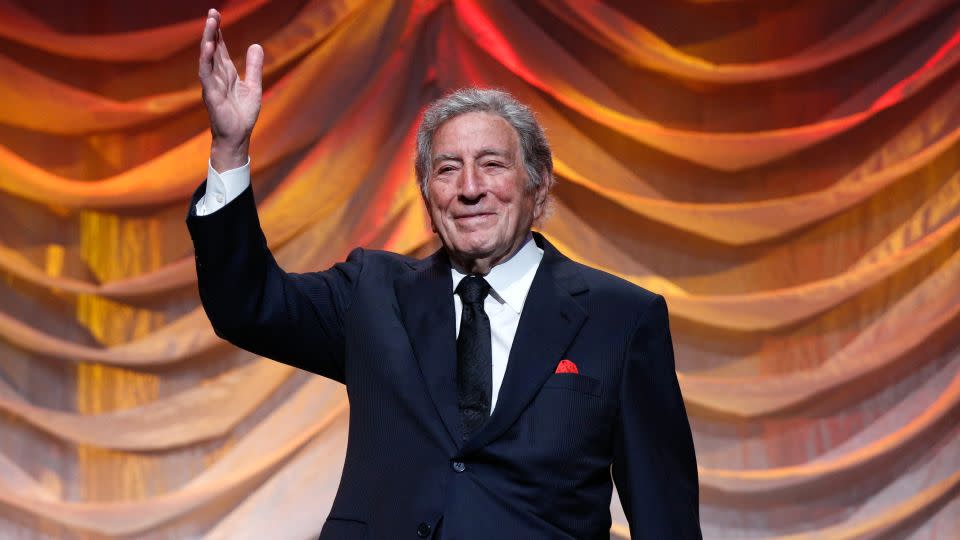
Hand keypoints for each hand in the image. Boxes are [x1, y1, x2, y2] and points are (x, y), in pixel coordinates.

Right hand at [199, 9, 262, 171]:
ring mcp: (212, 84)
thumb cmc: (242, 114)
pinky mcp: (211, 95)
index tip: (217, 14)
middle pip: (213, 48)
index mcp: (226, 73)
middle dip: (212, 31)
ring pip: (207, 58)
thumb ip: (254, 66)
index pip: (220, 48)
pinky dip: (207, 60)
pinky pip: (207, 74)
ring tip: (211, 24)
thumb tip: (256, 45)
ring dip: (208, 40)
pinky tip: (209, 47)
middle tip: (213, 12)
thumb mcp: (253, 86)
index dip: (219, 32)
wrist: (238, 137)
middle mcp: (216, 76)